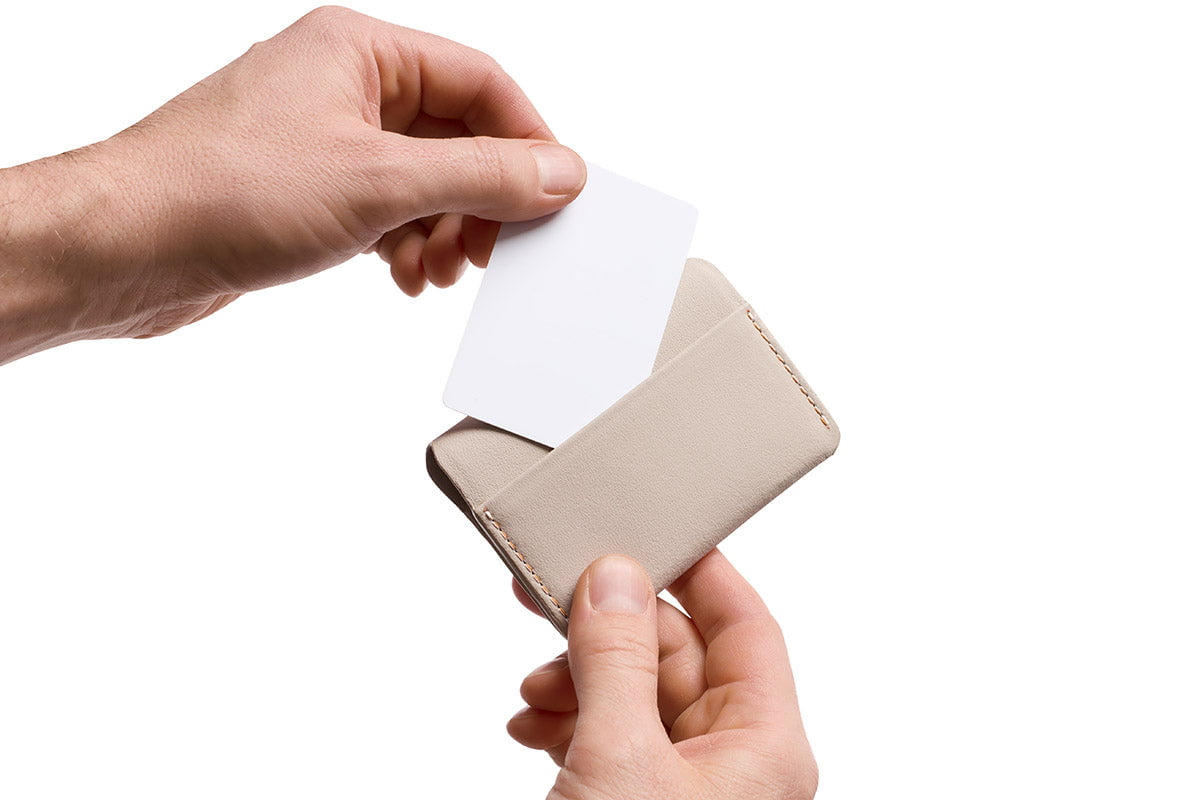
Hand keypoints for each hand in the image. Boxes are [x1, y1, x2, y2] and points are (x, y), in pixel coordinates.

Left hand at [0, 6, 584, 363]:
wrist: (126, 247)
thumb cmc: (226, 190)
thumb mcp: (381, 184)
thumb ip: (482, 176)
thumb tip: (559, 172)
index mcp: (361, 51)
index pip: (481, 82)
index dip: (527, 141)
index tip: (553, 197)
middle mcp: (344, 86)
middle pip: (456, 135)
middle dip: (480, 200)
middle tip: (490, 250)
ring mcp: (324, 139)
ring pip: (423, 180)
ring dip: (443, 231)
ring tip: (436, 271)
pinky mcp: (307, 190)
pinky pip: (387, 210)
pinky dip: (407, 245)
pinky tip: (402, 277)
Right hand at [507, 551, 818, 799]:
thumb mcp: (619, 757)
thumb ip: (618, 661)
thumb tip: (615, 579)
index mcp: (764, 748)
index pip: (745, 627)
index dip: (700, 573)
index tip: (651, 532)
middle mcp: (735, 765)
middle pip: (678, 656)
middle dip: (607, 636)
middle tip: (550, 607)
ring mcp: (688, 787)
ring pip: (636, 696)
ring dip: (578, 683)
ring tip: (533, 692)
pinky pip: (613, 738)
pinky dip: (570, 723)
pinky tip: (533, 725)